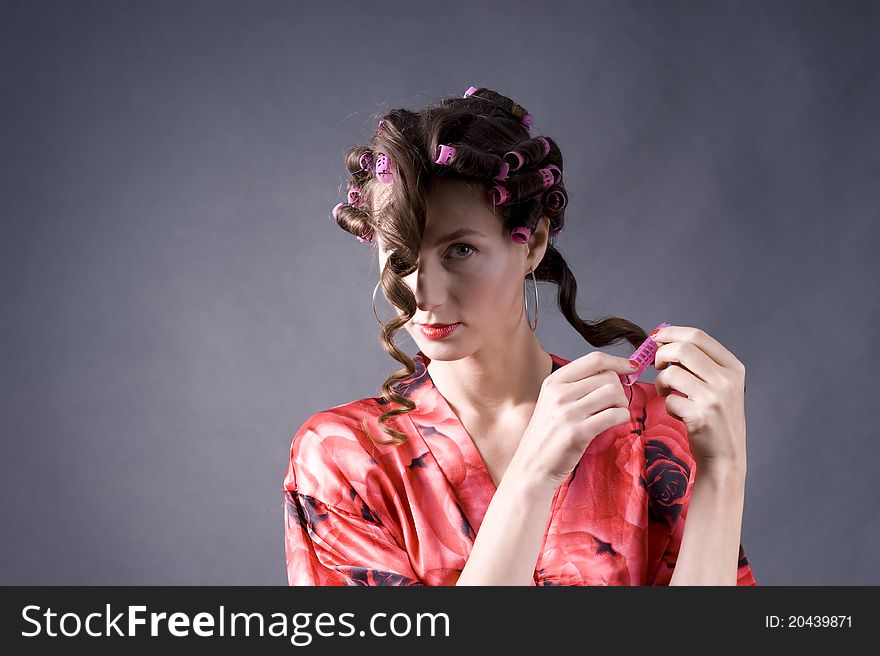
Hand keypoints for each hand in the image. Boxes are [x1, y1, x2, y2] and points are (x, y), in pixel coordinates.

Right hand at [514, 351, 636, 486]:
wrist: (532, 467)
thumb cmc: (547, 435)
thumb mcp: (553, 402)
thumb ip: (578, 386)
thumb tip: (616, 373)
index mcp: (553, 382)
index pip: (594, 359)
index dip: (618, 361)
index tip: (631, 367)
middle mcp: (559, 393)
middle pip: (608, 377)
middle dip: (620, 390)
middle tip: (614, 404)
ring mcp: (567, 413)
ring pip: (614, 393)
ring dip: (622, 404)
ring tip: (612, 415)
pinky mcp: (578, 432)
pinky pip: (616, 415)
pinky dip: (622, 418)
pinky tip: (614, 424)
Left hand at [651, 324, 746, 470]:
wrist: (725, 456)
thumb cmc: (715, 417)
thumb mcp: (719, 385)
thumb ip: (699, 363)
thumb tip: (663, 338)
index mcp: (733, 367)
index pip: (697, 335)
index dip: (671, 333)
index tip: (656, 339)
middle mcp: (727, 380)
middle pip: (682, 349)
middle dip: (661, 354)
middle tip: (657, 365)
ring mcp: (715, 398)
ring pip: (671, 373)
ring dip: (660, 382)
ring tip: (666, 392)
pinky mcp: (700, 416)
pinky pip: (669, 399)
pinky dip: (667, 405)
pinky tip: (678, 413)